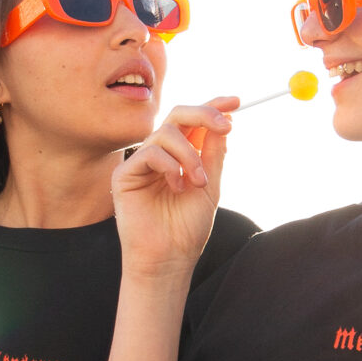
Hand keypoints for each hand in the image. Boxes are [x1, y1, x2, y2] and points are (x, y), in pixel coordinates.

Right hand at [111, 98, 236, 279]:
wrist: (169, 259)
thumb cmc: (187, 228)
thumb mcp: (210, 186)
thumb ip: (213, 154)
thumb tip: (224, 122)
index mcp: (182, 156)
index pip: (195, 122)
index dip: (213, 107)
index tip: (236, 101)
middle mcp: (162, 155)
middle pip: (178, 115)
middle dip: (204, 114)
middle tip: (225, 125)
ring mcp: (142, 163)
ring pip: (166, 132)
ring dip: (190, 154)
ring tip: (199, 182)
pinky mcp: (125, 174)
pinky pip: (149, 153)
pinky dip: (170, 166)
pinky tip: (177, 187)